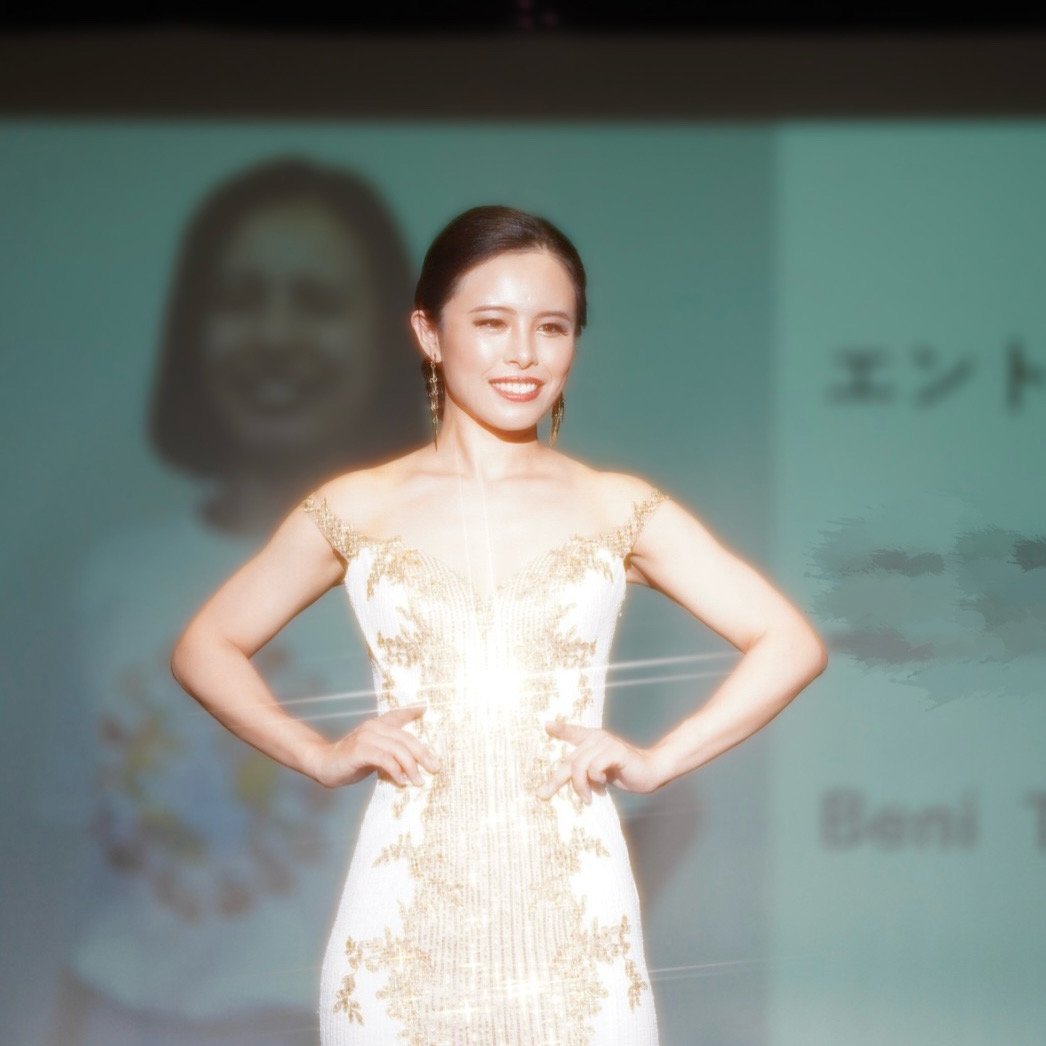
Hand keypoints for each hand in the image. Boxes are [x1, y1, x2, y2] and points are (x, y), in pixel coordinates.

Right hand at [312, 704, 441, 788]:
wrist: (322, 764)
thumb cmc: (351, 761)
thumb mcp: (374, 754)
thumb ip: (391, 755)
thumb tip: (412, 767)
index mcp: (377, 725)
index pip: (397, 715)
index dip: (411, 711)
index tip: (424, 706)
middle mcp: (374, 727)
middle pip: (406, 739)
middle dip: (423, 755)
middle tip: (435, 769)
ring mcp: (366, 737)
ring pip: (398, 750)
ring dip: (411, 767)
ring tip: (418, 781)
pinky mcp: (360, 750)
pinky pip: (385, 759)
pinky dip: (396, 771)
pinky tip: (401, 781)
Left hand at [534, 720, 665, 802]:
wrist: (652, 771)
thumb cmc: (624, 772)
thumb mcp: (599, 771)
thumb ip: (583, 772)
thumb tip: (562, 781)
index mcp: (593, 740)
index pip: (573, 732)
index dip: (560, 729)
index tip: (547, 726)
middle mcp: (597, 738)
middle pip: (569, 761)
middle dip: (554, 780)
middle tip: (543, 795)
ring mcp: (607, 743)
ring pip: (579, 766)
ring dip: (581, 786)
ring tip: (588, 798)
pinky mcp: (616, 751)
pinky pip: (594, 767)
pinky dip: (595, 780)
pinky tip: (603, 786)